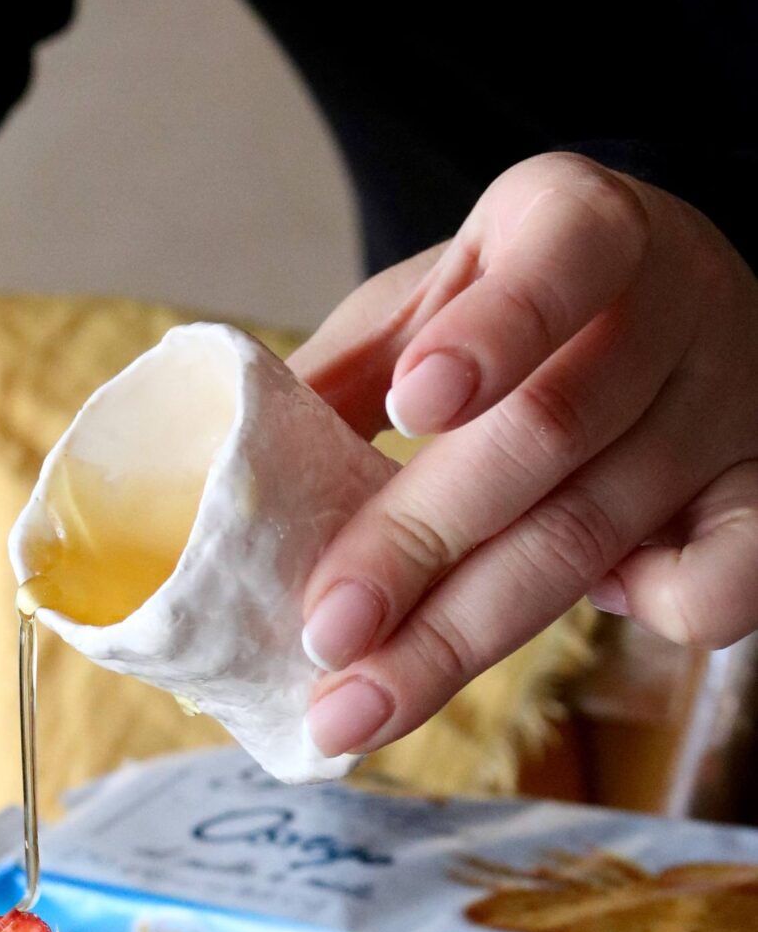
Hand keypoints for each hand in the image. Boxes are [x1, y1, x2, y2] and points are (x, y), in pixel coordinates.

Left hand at [290, 153, 757, 757]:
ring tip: (357, 707)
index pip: (558, 266)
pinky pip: (722, 583)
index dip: (492, 334)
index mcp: (583, 224)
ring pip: (593, 535)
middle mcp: (678, 304)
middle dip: (421, 546)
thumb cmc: (521, 305)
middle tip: (326, 634)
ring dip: (462, 637)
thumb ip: (348, 366)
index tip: (411, 407)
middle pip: (547, 440)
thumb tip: (224, 473)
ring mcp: (728, 406)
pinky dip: (642, 620)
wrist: (678, 299)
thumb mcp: (435, 294)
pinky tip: (539, 645)